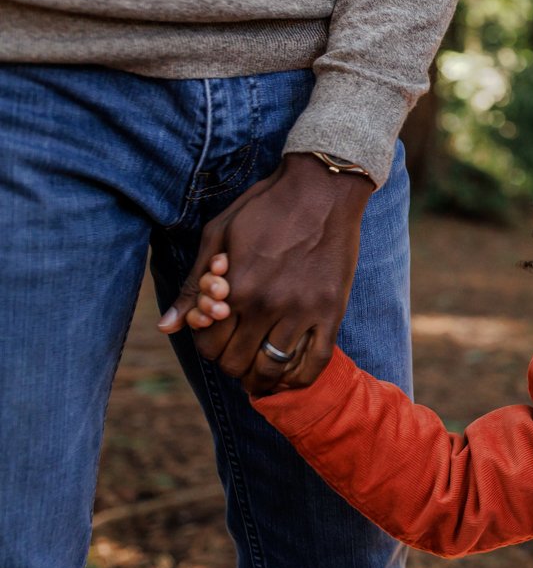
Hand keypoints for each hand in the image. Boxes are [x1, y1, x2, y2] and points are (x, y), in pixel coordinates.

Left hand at [157, 153, 372, 395]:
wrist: (322, 189)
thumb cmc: (265, 207)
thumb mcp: (217, 235)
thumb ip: (192, 285)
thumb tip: (166, 327)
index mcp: (234, 287)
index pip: (209, 343)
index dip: (208, 345)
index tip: (217, 338)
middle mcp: (266, 305)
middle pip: (238, 362)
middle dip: (231, 363)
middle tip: (237, 354)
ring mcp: (301, 310)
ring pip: (273, 368)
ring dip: (261, 377)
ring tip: (260, 372)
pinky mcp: (331, 311)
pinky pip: (315, 361)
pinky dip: (299, 377)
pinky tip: (290, 375)